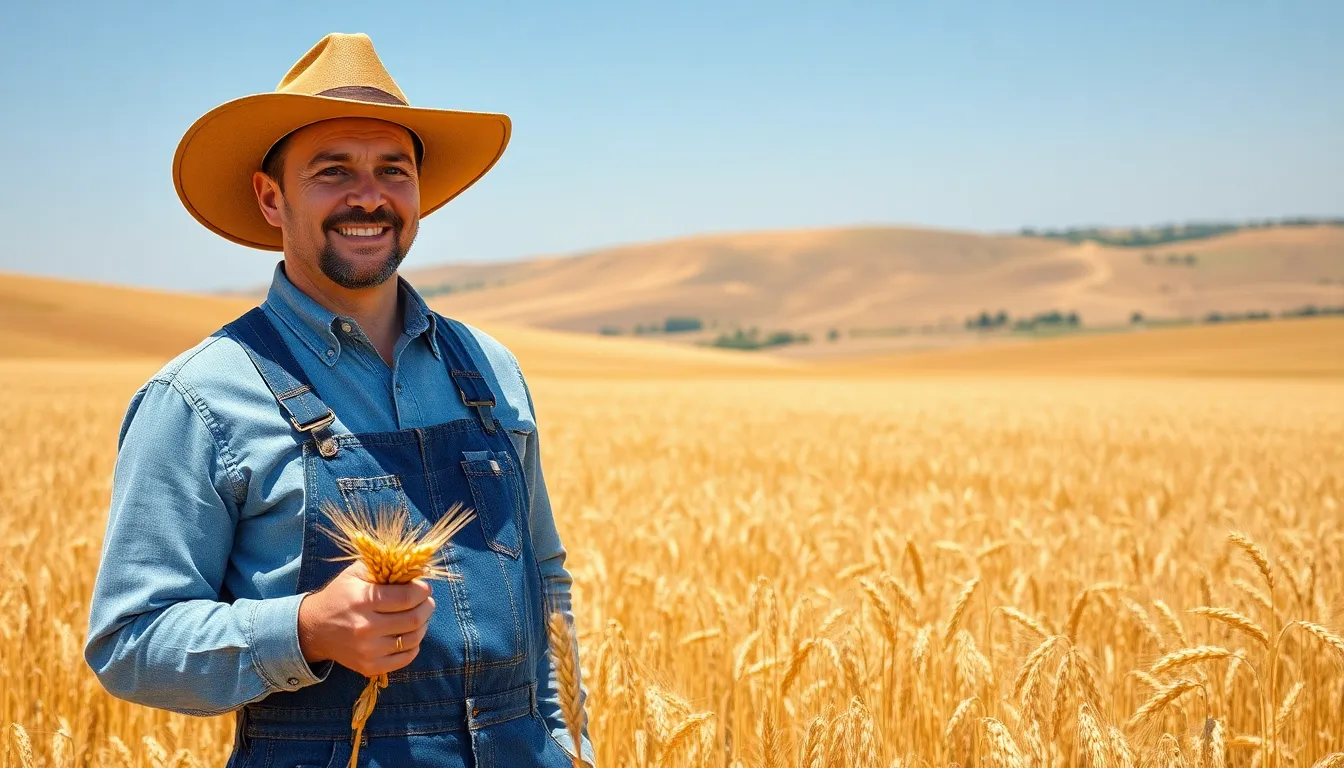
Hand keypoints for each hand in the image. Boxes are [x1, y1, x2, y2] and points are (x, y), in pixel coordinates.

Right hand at [297, 561, 435, 677]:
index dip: (423, 591)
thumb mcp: (355, 573)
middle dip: (427, 607)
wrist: (314, 629)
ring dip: (423, 625)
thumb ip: (384, 567)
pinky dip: (413, 645)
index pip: (408, 597)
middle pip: (414, 619)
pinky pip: (405, 658)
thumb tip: (417, 567)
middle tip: (426, 601)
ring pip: (414, 639)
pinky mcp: (369, 667)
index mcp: (364, 600)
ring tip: (418, 616)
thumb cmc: (340, 596)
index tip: (424, 588)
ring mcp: (368, 650)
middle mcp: (366, 627)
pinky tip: (408, 634)